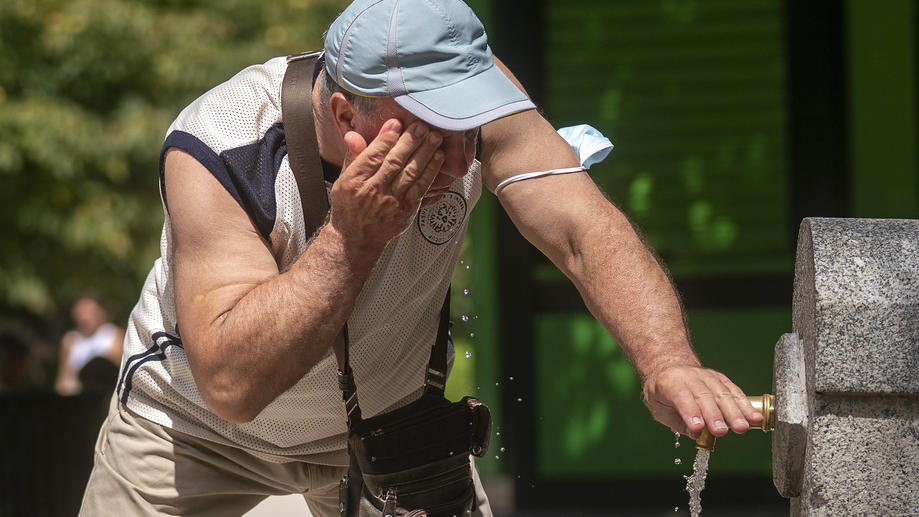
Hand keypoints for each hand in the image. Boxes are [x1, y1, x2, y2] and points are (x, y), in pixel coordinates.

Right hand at [329, 119, 444, 251]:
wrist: (358, 237)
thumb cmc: (350, 206)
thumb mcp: (344, 180)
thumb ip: (353, 156)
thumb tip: (353, 134)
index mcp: (355, 182)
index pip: (372, 156)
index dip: (386, 138)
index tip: (396, 123)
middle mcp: (373, 191)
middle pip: (394, 162)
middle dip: (410, 141)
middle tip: (421, 125)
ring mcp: (392, 201)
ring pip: (411, 173)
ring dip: (425, 153)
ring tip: (434, 136)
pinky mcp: (407, 209)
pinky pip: (422, 187)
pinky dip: (431, 170)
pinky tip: (438, 156)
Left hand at [642, 365, 763, 438]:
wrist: (670, 365)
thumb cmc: (663, 392)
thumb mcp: (659, 408)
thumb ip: (677, 422)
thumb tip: (696, 434)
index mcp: (670, 382)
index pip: (681, 397)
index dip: (690, 412)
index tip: (698, 428)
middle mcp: (689, 376)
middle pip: (704, 396)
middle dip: (714, 415)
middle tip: (721, 431)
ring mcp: (706, 375)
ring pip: (722, 393)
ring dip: (734, 412)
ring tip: (743, 427)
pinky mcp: (720, 378)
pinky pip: (734, 391)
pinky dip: (745, 404)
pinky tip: (754, 417)